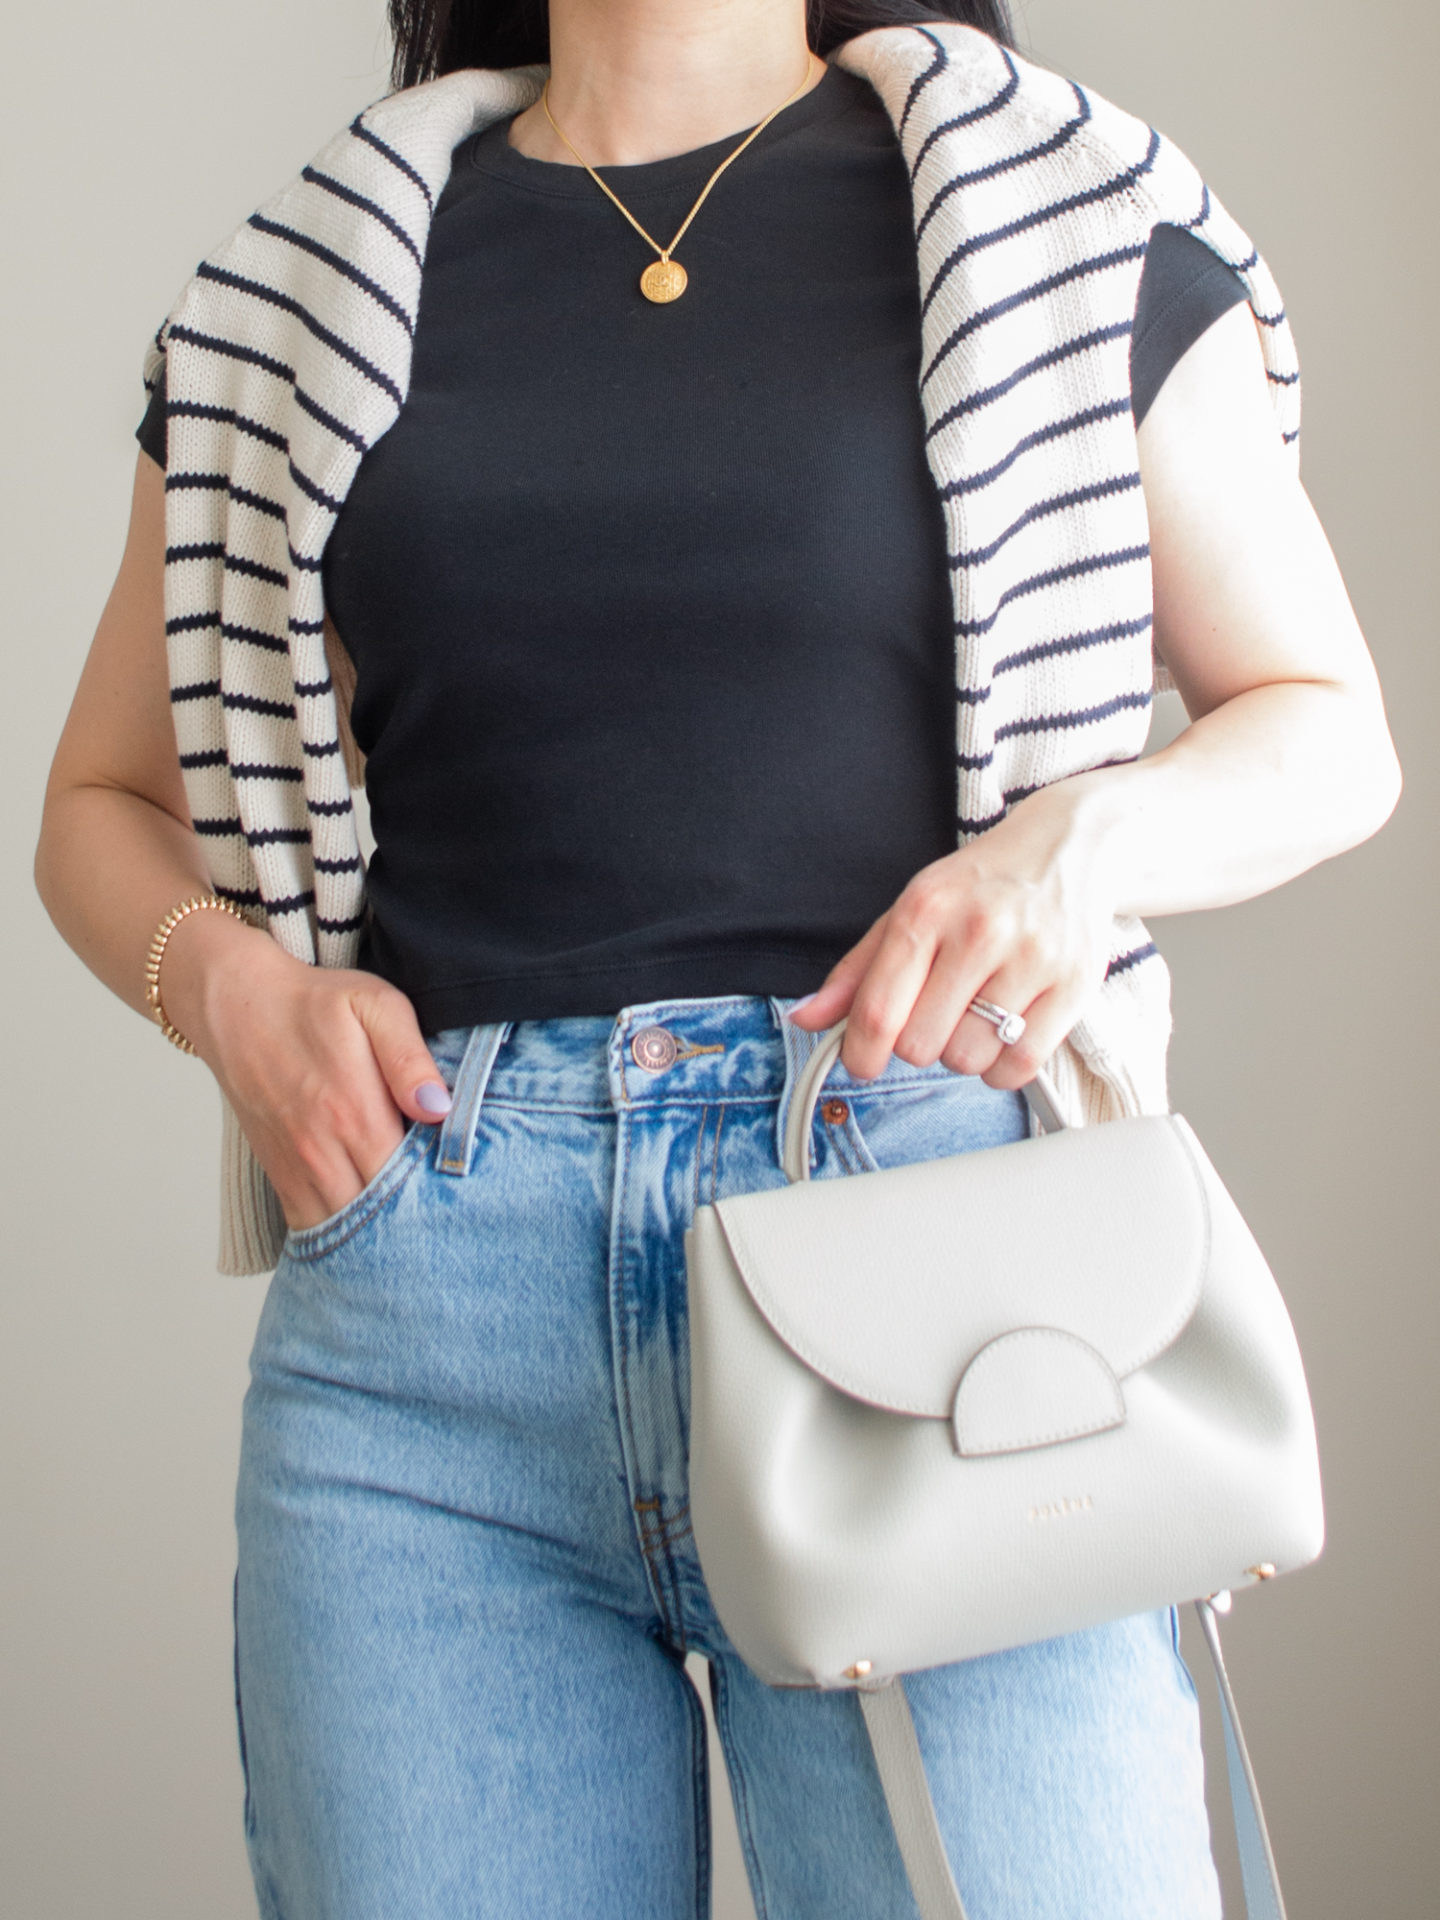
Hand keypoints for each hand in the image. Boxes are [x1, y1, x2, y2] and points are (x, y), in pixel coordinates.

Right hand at [160, 914, 452, 1229]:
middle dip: (416, 1219)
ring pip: (343, 1230)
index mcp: (354, 1112)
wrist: (236, 1006)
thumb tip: (439, 1109)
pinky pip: (310, 1225)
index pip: (410, 1180)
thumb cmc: (313, 1004)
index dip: (442, 1190)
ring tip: (413, 1223)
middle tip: (448, 1211)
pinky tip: (369, 1227)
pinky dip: (339, 1235)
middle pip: (379, 1215)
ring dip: (377, 1233)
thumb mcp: (374, 1006)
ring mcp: (296, 1168)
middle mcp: (321, 1151)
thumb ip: (409, 1058)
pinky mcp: (278, 1174)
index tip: (464, 1186)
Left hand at [786, 782, 1119, 1087]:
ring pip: (969, 1060)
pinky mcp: (1075, 984)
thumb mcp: (910, 909)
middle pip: (921, 1045)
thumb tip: (805, 1017)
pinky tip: (1004, 1032)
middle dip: (919, 1042)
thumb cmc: (981, 884)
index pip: (879, 1011)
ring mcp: (1032, 958)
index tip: (863, 1061)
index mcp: (926, 909)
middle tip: (936, 1012)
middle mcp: (979, 931)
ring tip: (975, 1015)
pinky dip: (1003, 1066)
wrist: (1068, 845)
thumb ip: (857, 970)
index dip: (861, 1053)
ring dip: (963, 1053)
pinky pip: (1020, 1066)